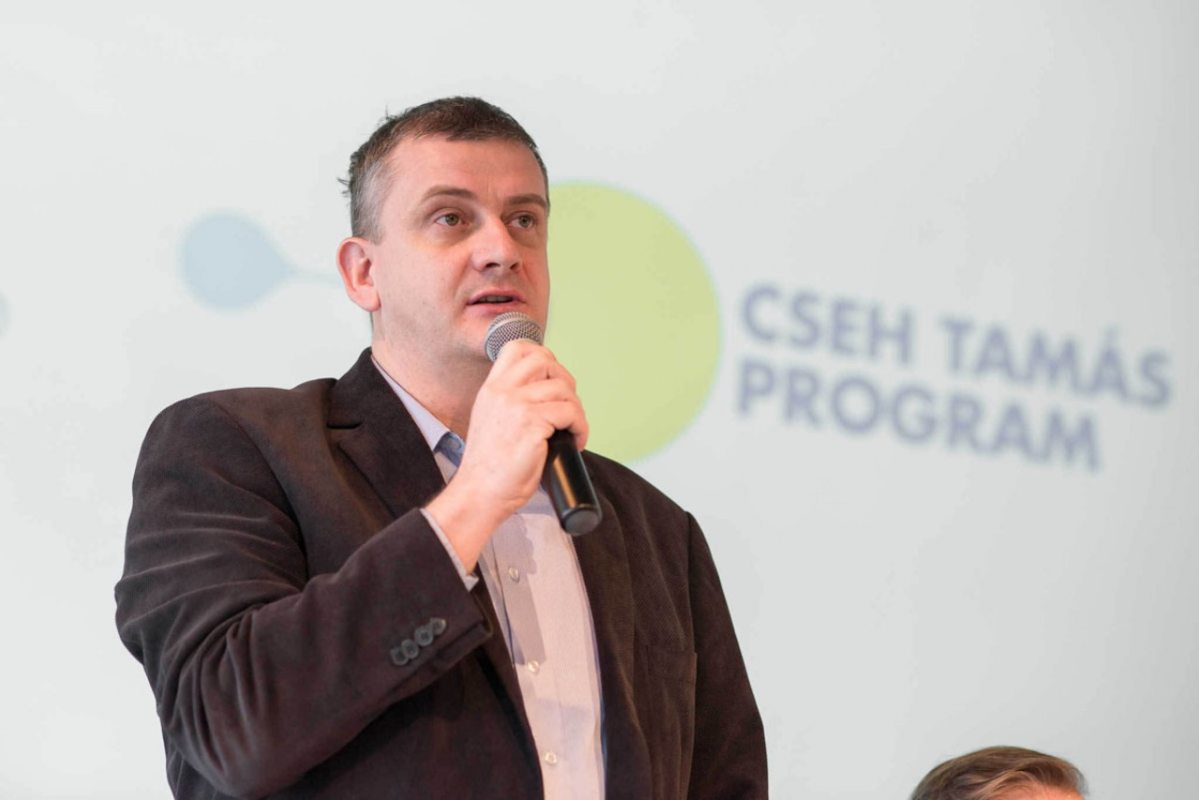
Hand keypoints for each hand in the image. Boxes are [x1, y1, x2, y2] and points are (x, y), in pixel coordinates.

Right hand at [425, 340, 587, 569]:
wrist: (480, 493)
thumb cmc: (491, 468)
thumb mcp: (493, 421)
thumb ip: (511, 402)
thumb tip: (549, 392)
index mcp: (491, 389)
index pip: (517, 348)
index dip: (543, 357)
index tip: (552, 381)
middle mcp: (502, 391)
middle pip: (544, 359)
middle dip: (564, 380)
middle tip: (567, 407)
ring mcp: (517, 406)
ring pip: (563, 388)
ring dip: (576, 410)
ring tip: (572, 430)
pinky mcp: (532, 424)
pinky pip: (571, 413)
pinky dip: (581, 428)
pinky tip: (575, 442)